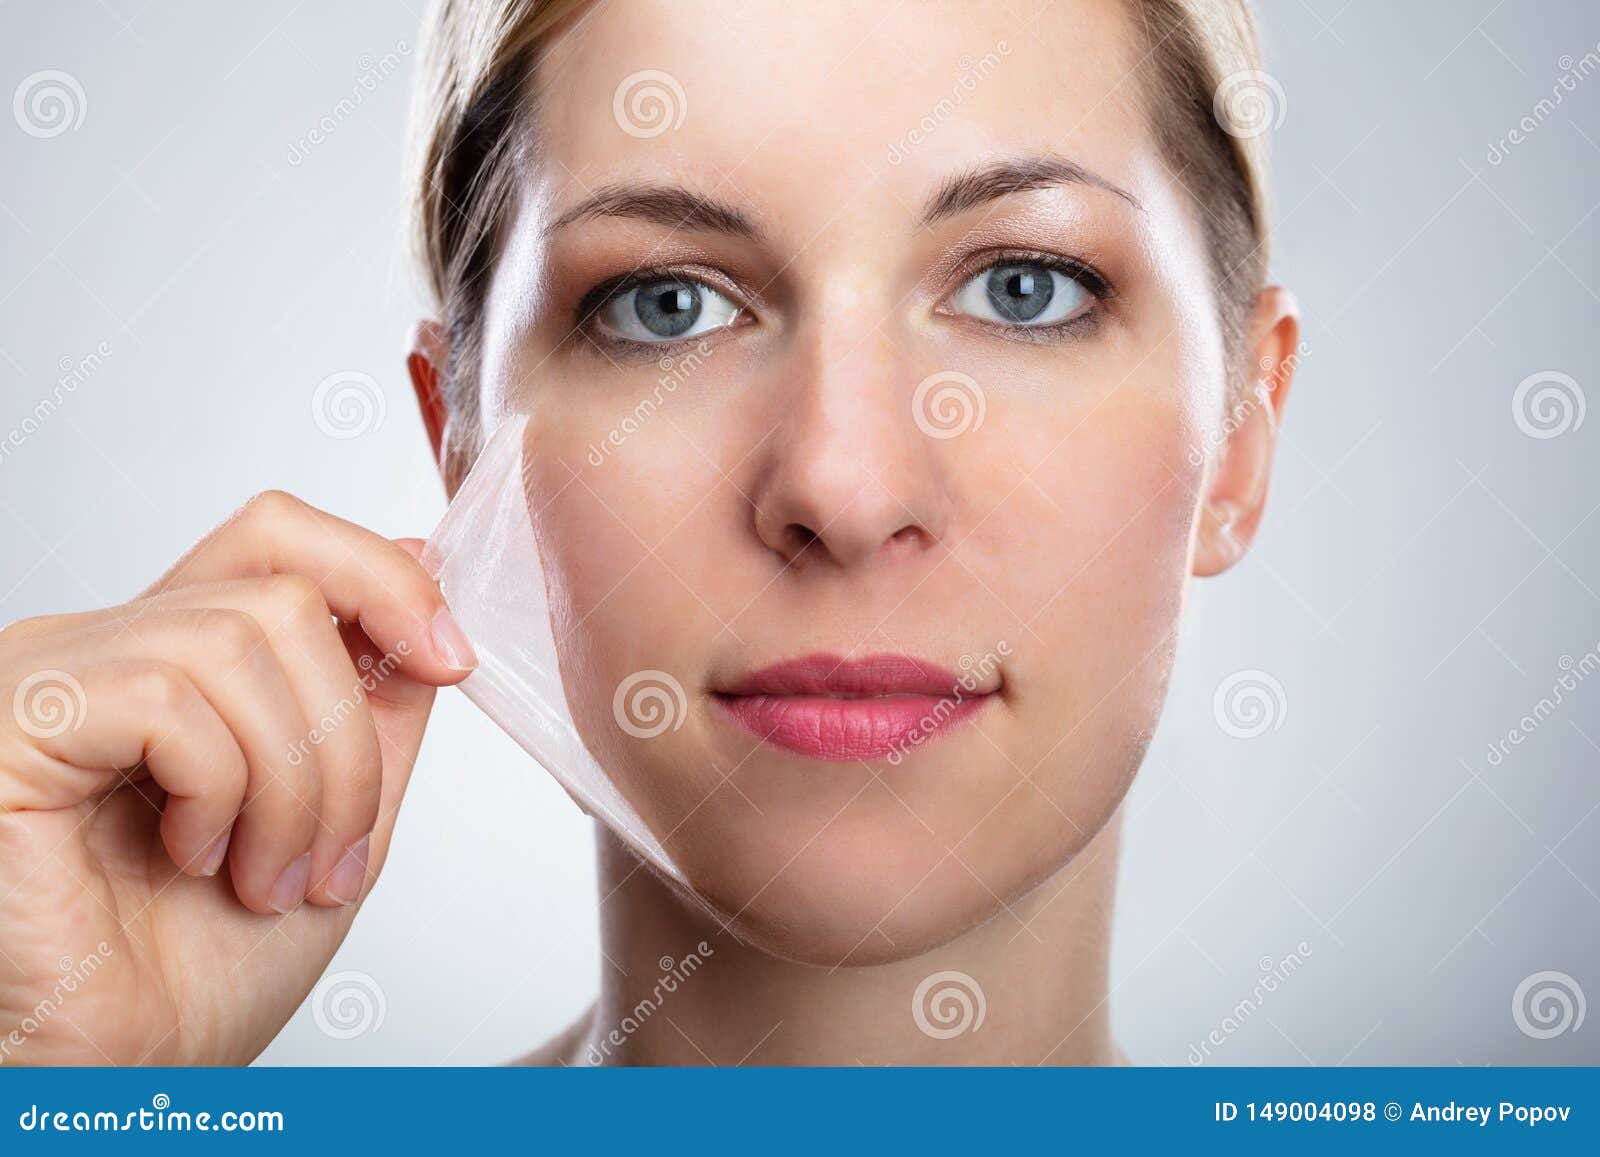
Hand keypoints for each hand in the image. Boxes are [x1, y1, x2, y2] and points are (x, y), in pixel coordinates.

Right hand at [0, 490, 473, 1064]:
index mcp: (174, 659)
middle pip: (281, 589)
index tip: (449, 659)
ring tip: (270, 878)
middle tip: (335, 854)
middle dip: (350, 734)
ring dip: (297, 782)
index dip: (382, 577)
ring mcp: (51, 676)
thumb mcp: (339, 815)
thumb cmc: (197, 974)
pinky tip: (195, 860)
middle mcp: (104, 648)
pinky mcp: (17, 722)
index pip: (277, 536)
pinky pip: (167, 694)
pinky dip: (221, 789)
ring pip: (241, 639)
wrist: (117, 1081)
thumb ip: (375, 698)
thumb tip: (421, 573)